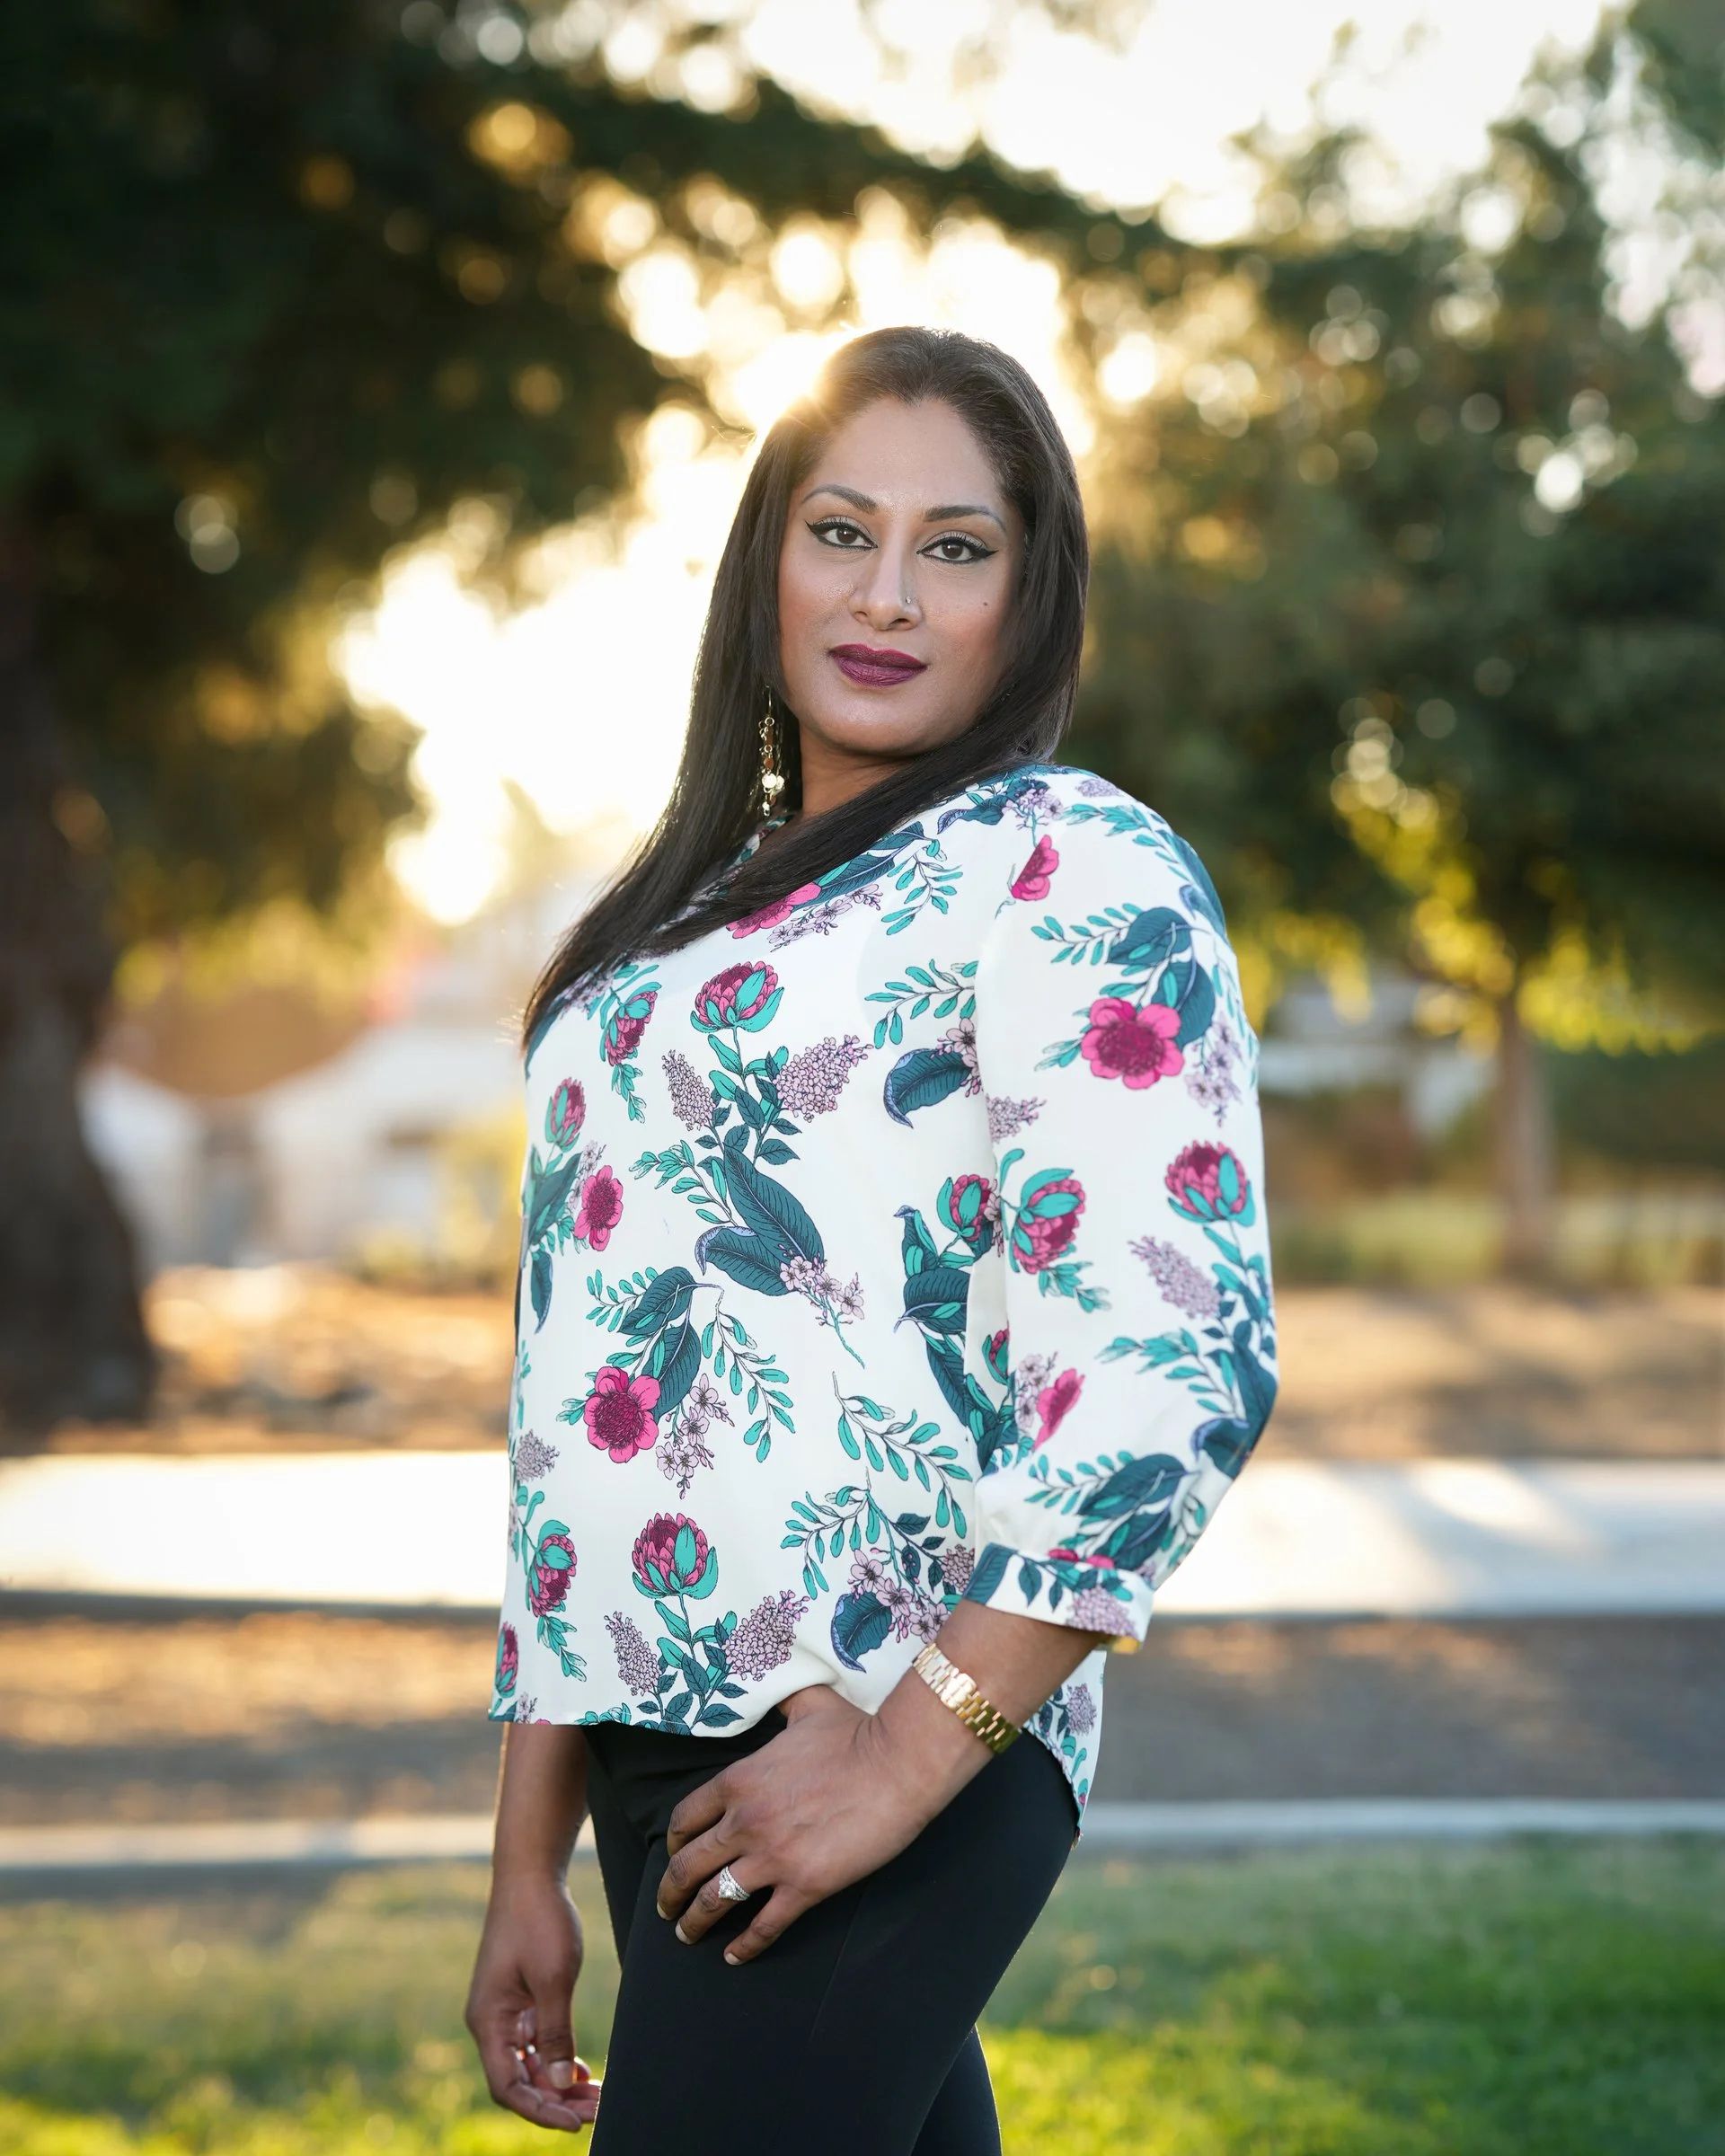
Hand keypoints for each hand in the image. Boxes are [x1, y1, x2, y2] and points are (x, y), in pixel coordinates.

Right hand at [465, 1871, 602, 2133]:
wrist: (531, 1874)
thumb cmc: (539, 1920)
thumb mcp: (553, 1978)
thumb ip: (555, 2033)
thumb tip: (559, 2086)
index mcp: (488, 2021)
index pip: (508, 2086)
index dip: (540, 2110)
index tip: (578, 2122)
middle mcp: (491, 2023)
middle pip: (519, 2080)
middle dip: (556, 2101)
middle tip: (598, 2111)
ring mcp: (504, 2012)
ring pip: (529, 2065)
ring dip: (558, 2084)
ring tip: (596, 2096)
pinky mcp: (518, 2000)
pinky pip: (534, 2043)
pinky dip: (556, 2059)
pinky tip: (580, 2070)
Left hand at [653, 1683, 936, 1964]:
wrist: (898, 1764)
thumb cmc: (856, 1732)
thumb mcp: (808, 1706)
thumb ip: (783, 1705)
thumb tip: (779, 1691)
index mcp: (739, 1779)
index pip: (687, 1816)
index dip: (674, 1840)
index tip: (672, 1853)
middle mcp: (745, 1821)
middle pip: (689, 1865)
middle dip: (670, 1891)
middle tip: (665, 1908)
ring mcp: (772, 1857)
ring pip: (715, 1901)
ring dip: (695, 1923)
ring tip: (687, 1936)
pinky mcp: (804, 1887)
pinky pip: (763, 1926)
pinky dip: (745, 1947)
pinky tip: (734, 1957)